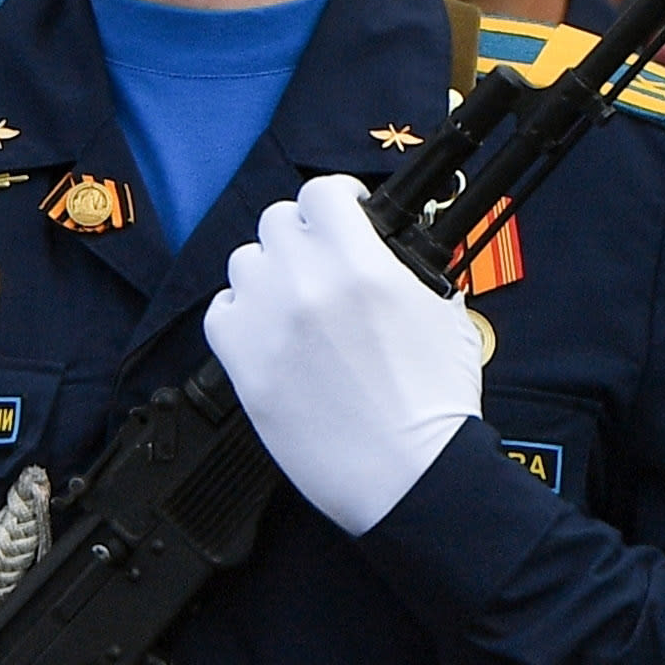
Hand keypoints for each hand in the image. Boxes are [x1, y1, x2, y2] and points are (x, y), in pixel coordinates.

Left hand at [205, 174, 481, 537]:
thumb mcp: (444, 315)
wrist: (406, 471)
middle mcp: (306, 283)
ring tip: (295, 301)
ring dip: (269, 273)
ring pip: (245, 262)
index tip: (344, 212)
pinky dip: (240, 314)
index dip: (335, 199)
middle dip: (302, 236)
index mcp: (362, 265)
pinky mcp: (241, 361)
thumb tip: (390, 251)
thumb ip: (408, 270)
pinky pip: (220, 311)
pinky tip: (268, 331)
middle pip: (277, 222)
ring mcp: (267, 321)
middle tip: (320, 261)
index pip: (322, 193)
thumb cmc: (433, 405)